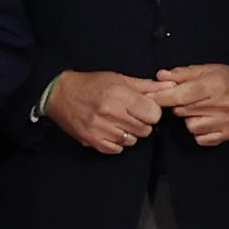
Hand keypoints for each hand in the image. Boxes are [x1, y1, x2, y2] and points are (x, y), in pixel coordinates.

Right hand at [42, 69, 167, 152]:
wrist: (58, 94)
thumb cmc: (89, 84)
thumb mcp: (118, 79)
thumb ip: (146, 86)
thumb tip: (170, 86)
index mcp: (119, 94)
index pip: (153, 114)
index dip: (151, 111)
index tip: (143, 108)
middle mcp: (109, 112)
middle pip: (145, 129)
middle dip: (141, 122)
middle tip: (129, 114)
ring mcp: (100, 128)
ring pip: (132, 141)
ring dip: (129, 133)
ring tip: (117, 122)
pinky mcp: (92, 140)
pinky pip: (117, 149)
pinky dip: (117, 143)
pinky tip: (110, 131)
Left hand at [158, 63, 228, 147]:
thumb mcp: (207, 69)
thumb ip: (182, 74)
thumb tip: (160, 77)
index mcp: (213, 86)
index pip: (179, 95)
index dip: (161, 97)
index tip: (148, 97)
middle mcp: (221, 105)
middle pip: (182, 111)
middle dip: (177, 105)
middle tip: (184, 99)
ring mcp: (226, 122)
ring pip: (190, 126)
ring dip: (189, 118)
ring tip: (199, 109)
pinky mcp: (228, 134)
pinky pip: (201, 138)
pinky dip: (199, 131)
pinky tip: (206, 120)